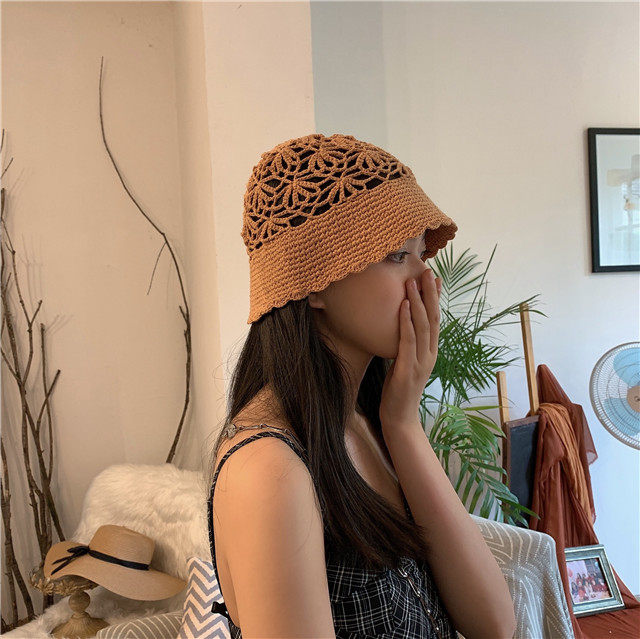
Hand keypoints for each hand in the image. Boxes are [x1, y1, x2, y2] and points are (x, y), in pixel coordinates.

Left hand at [379, 269, 441, 430]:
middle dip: (430, 294)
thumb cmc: (399, 390)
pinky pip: (408, 340)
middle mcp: (430, 354)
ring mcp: (421, 362)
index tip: (435, 278)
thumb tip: (402, 328)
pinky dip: (407, 321)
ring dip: (418, 302)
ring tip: (413, 282)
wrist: (399, 418)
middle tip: (428, 271)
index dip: (436, 298)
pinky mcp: (408, 369)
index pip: (436, 320)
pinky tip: (405, 305)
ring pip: (423, 326)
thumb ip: (408, 346)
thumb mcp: (405, 363)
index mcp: (430, 352)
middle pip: (434, 318)